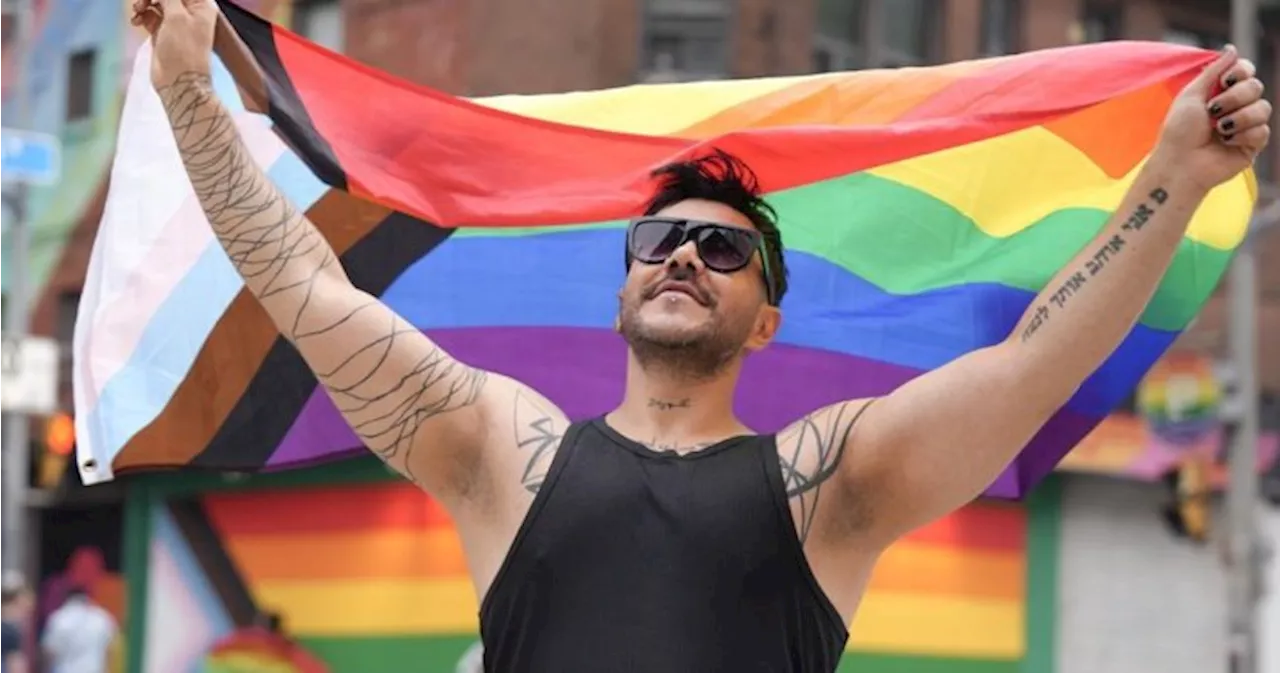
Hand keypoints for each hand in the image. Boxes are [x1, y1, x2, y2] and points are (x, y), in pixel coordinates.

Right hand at [134, 0, 217, 88]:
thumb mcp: (177, 15)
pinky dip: (141, 15)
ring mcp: (175, 22)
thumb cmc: (184, 49)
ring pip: (156, 2)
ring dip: (143, 3)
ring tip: (137, 11)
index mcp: (201, 5)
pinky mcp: (162, 32)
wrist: (178, 80)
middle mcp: (190, 12)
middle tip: (142, 2)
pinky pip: (149, 15)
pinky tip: (136, 21)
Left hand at [1155, 45, 1271, 193]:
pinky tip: (1225, 143)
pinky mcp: (1252, 144)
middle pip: (1256, 86)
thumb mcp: (1192, 94)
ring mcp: (1246, 125)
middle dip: (1234, 97)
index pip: (1246, 71)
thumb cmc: (1179, 131)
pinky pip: (1262, 131)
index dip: (1241, 71)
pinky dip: (1241, 136)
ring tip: (1218, 129)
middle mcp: (1236, 106)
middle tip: (1213, 111)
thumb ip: (1213, 71)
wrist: (1179, 163)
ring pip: (1263, 108)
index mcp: (1221, 92)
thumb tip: (1231, 49)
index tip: (1224, 81)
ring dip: (1238, 118)